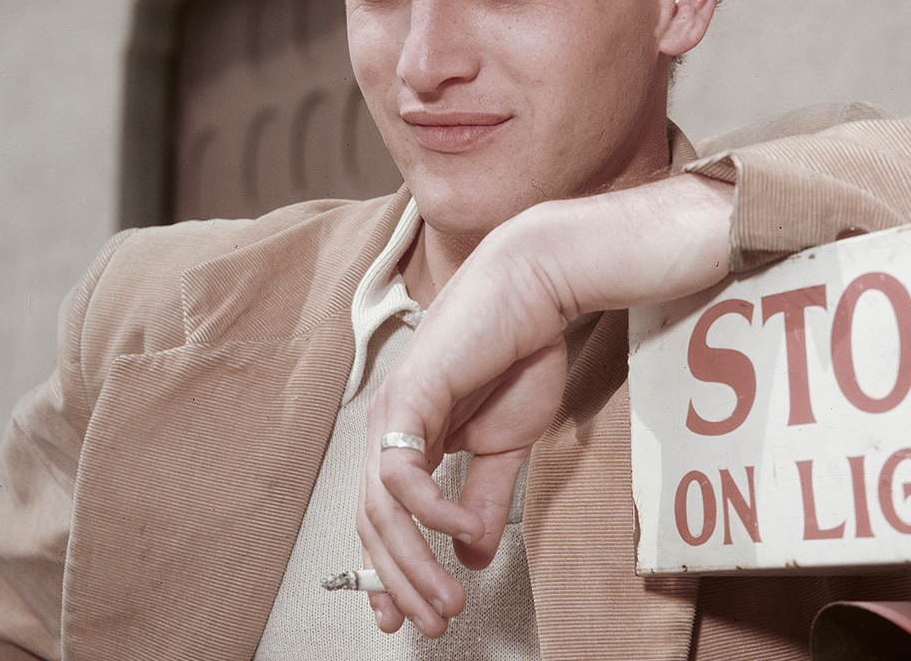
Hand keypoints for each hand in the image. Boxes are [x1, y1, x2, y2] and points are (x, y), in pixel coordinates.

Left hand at [356, 173, 734, 635]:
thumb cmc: (520, 352)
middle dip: (400, 581)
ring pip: (379, 507)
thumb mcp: (506, 445)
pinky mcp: (409, 395)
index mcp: (410, 437)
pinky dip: (428, 510)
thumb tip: (470, 551)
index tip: (407, 616)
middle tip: (431, 620)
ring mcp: (393, 410)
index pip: (383, 517)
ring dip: (412, 561)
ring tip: (445, 596)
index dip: (390, 571)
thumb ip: (483, 496)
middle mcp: (390, 426)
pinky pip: (403, 470)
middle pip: (373, 523)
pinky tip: (455, 530)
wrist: (537, 291)